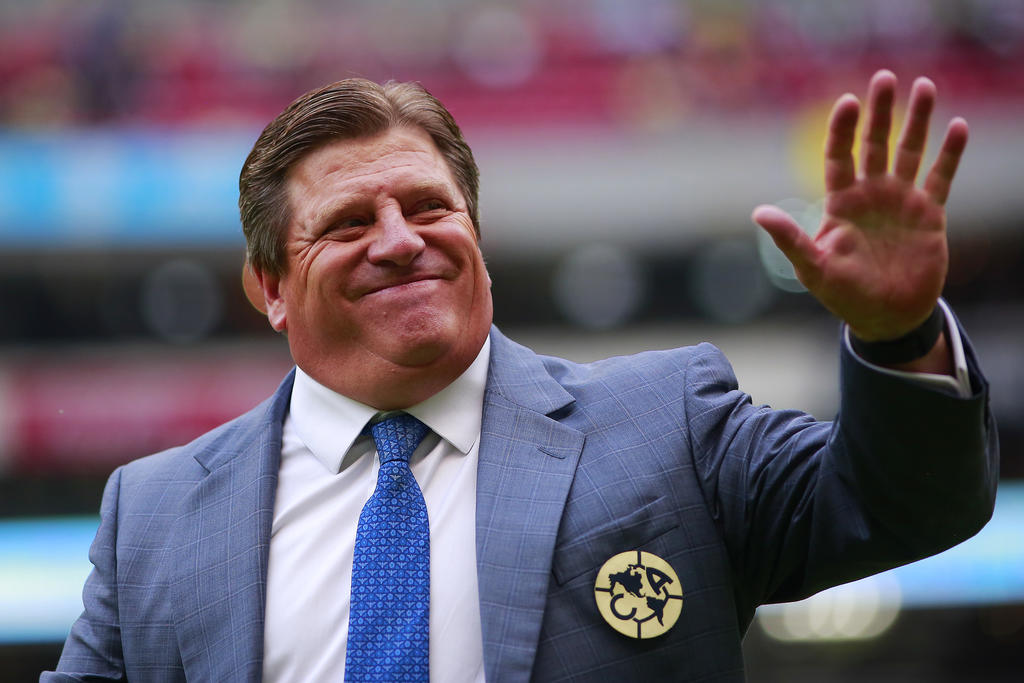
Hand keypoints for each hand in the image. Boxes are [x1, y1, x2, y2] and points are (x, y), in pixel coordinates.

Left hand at [753, 70, 967, 340]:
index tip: (848, 102)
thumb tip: (759, 213)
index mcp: (841, 203)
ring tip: (925, 86)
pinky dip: (950, 153)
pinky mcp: (928, 215)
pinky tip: (957, 126)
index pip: (839, 156)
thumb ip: (790, 239)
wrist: (885, 317)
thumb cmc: (844, 295)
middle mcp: (870, 195)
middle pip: (874, 144)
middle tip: (885, 77)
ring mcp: (900, 202)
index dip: (843, 129)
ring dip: (917, 121)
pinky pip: (940, 177)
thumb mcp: (813, 267)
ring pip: (910, 152)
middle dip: (880, 112)